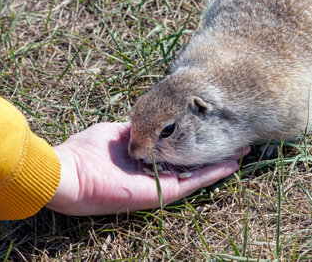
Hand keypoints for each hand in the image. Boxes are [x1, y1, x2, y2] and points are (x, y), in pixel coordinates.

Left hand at [46, 122, 247, 215]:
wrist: (70, 171)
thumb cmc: (88, 151)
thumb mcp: (118, 132)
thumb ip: (138, 128)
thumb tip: (154, 118)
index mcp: (147, 160)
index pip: (178, 152)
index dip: (196, 143)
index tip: (213, 132)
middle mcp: (157, 174)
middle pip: (192, 165)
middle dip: (214, 155)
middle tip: (237, 146)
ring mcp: (160, 185)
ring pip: (197, 175)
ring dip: (220, 165)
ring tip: (241, 154)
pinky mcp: (161, 193)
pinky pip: (190, 183)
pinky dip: (211, 175)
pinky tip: (229, 165)